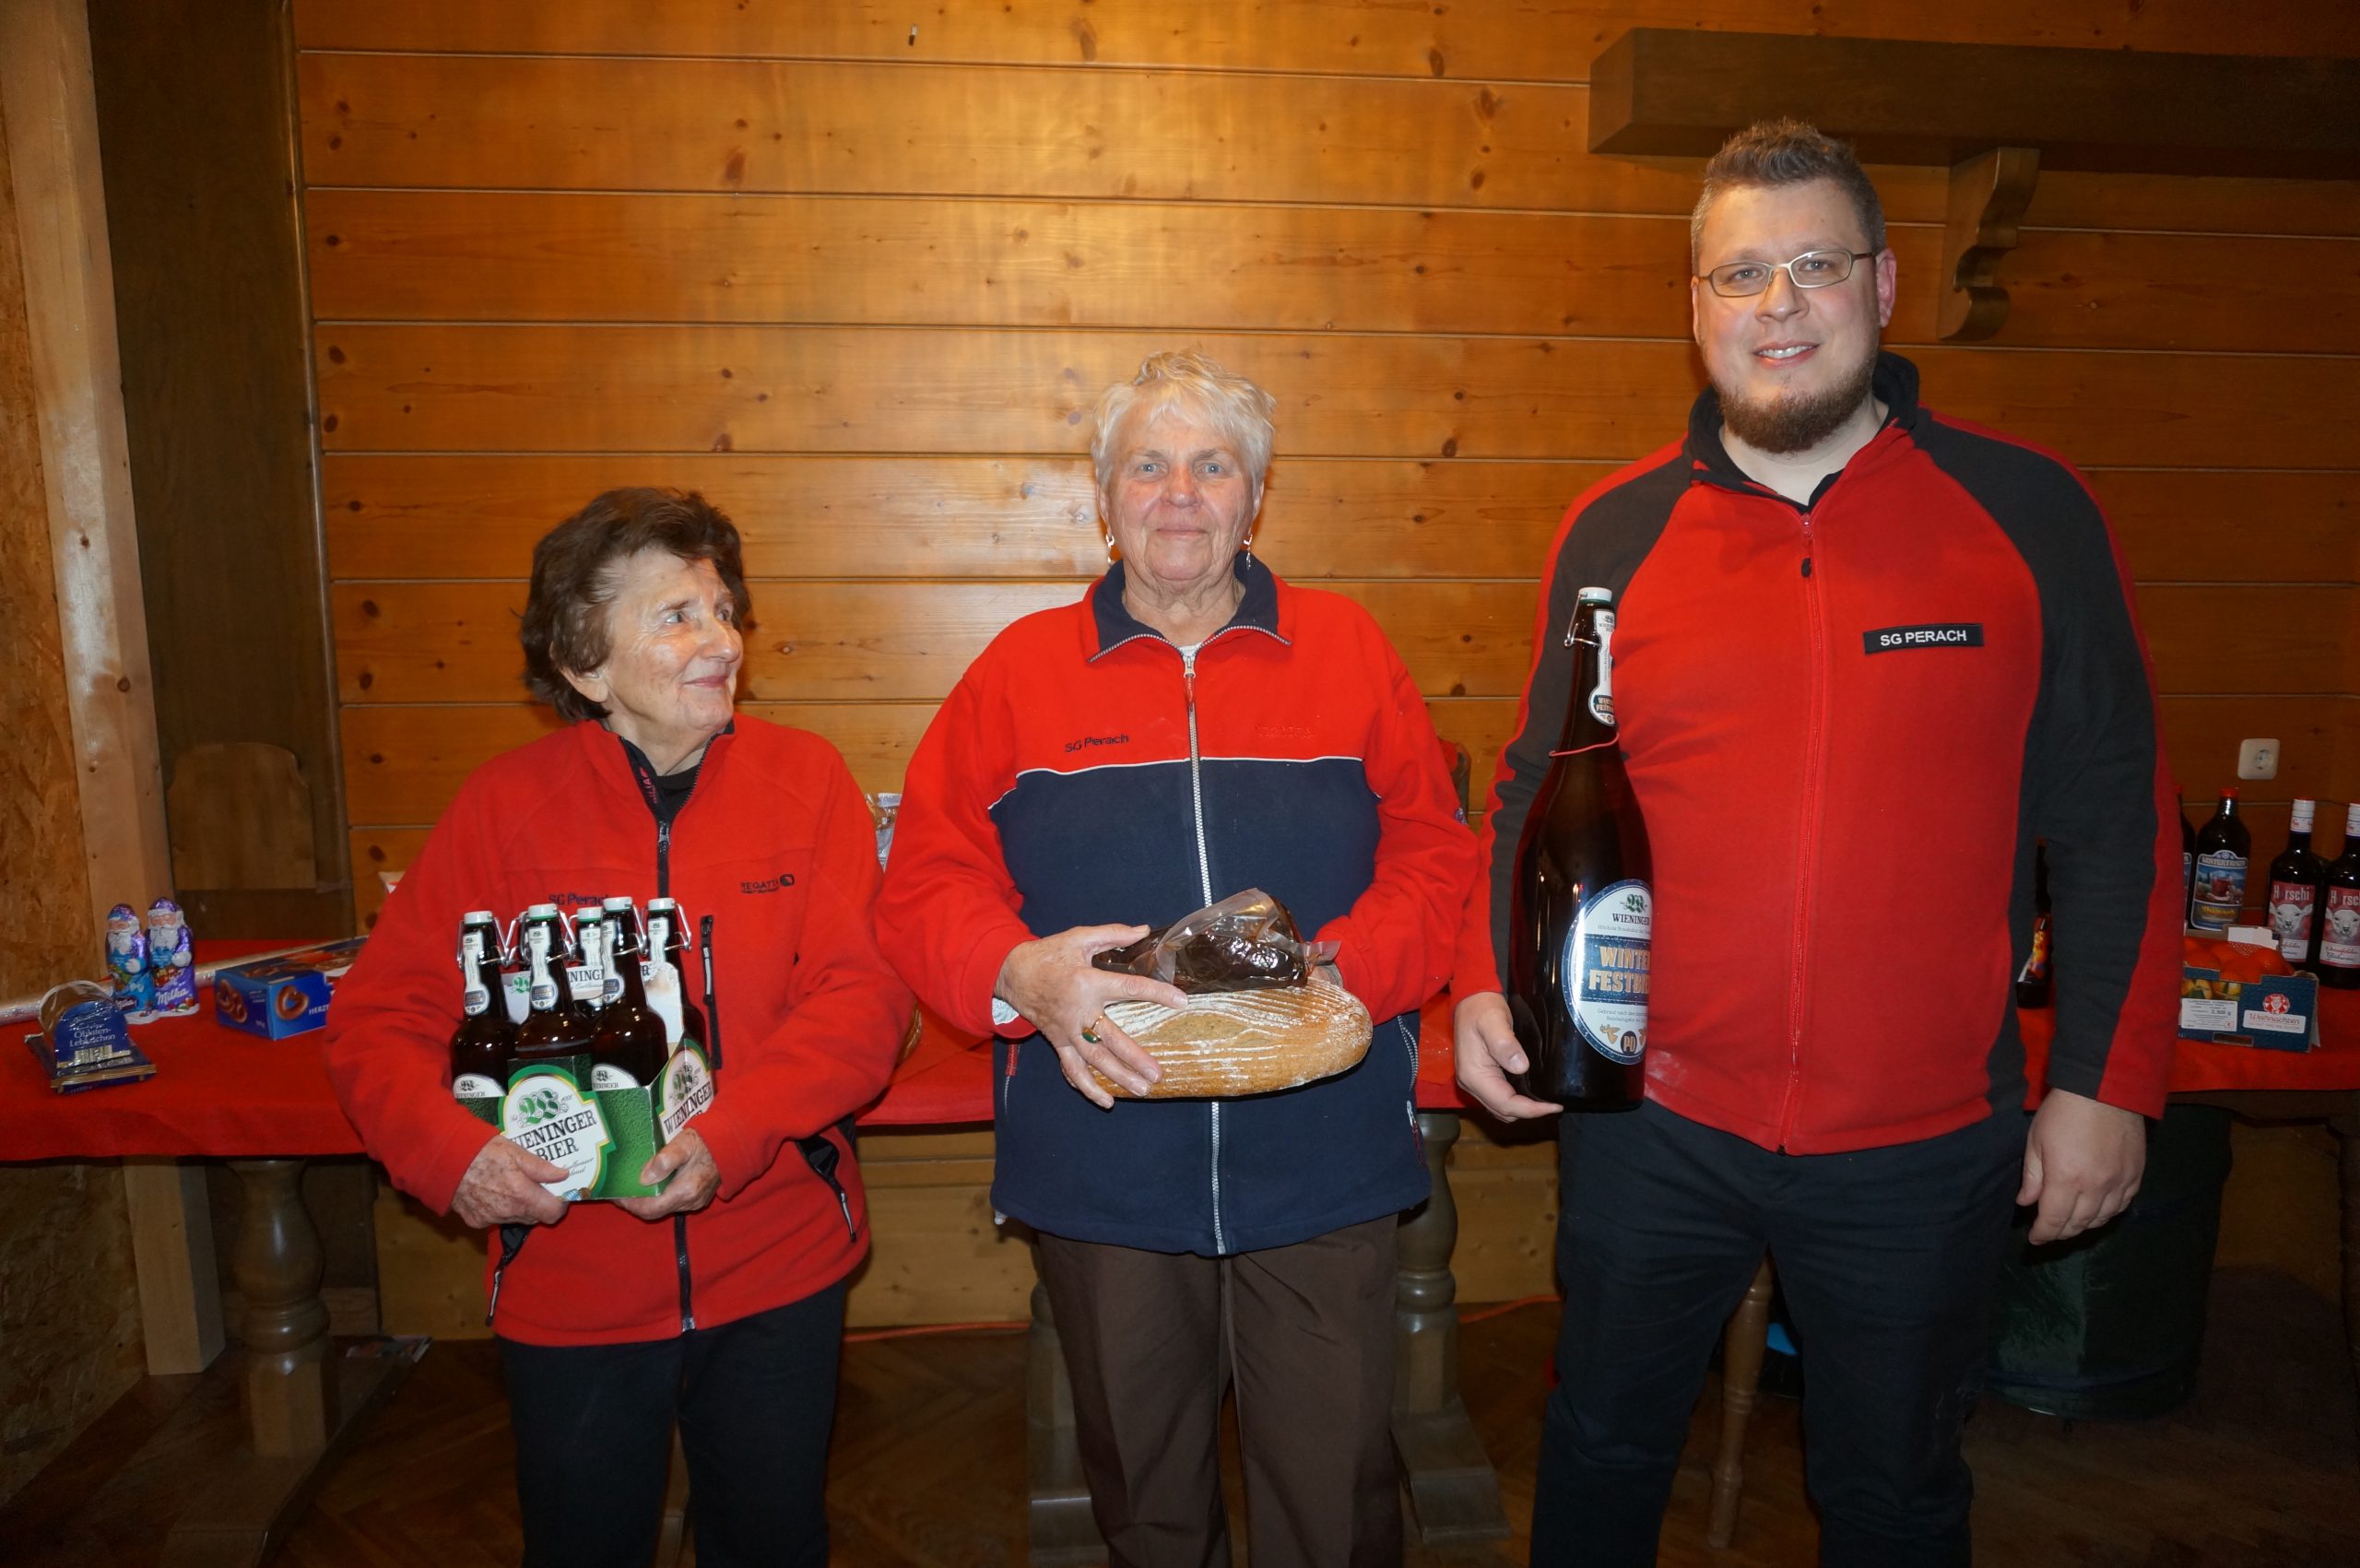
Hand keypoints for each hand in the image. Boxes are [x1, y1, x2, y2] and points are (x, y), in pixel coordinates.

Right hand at [451, 1133, 571, 1227]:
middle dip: (539, 1203)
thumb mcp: (515, 1152)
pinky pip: (496, 1219)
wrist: (445, 1162)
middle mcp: (507, 1212)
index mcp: (521, 1195)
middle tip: (535, 1185)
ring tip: (511, 1185)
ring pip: (516, 1219)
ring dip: (519, 1206)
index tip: (558, 1192)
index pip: (552, 1214)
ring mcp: (490, 1219)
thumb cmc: (482, 1152)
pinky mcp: (476, 1221)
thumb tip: (563, 1175)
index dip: (559, 1204)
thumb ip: (540, 1167)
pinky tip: (492, 1192)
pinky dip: (500, 1209)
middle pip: (535, 1217)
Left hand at [616, 1128, 719, 1220]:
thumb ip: (664, 1160)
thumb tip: (643, 1178)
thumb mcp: (683, 1144)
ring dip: (647, 1202)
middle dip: (636, 1205)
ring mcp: (695, 1202)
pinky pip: (673, 1205)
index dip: (631, 1204)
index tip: (617, 1195)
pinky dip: (659, 1199)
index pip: (650, 1208)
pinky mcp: (698, 1200)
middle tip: (621, 1192)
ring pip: (663, 1209)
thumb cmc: (704, 1142)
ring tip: (633, 1188)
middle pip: (654, 1212)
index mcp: (684, 1190)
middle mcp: (689, 1202)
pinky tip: (652, 1187)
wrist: (730, 1144)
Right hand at [997, 925, 1189, 1108]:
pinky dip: (1086, 1086)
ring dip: (1117, 1077)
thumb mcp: (1079, 937)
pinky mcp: (1058, 1041)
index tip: (1181, 1001)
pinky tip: (1105, 1101)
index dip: (1156, 993)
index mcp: (1087, 982)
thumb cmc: (1049, 954)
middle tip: (1157, 1074)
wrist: (1012, 973)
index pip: (1129, 988)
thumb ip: (1113, 934)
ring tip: (1141, 1090)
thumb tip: (1143, 930)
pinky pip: (1071, 1068)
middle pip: (1110, 1038)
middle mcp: (1078, 1011)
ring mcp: (1067, 1031)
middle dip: (1134, 1058)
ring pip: (1093, 1059)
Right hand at [1453, 991, 1563, 1120]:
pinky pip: (1499, 1098)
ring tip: (1544, 1101)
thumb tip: (1521, 1067)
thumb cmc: (1483, 1009)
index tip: (1554, 1106)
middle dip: (1529, 1112)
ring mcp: (1474, 1082)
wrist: (1471, 1000)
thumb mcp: (1494, 1021)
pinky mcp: (1480, 1078)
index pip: (1505, 1104)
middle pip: (1503, 1111)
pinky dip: (1515, 1101)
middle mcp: (1471, 1083)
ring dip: (1522, 1108)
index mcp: (1474, 1075)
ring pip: (1500, 1108)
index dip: (1531, 1110)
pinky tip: (1530, 1092)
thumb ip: (1505, 1044)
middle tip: (1553, 1104)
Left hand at [2018, 1088, 2145, 1243]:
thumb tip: (2026, 1203)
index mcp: (2066, 1180)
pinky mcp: (2135, 1175)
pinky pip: (2122, 1206)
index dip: (2043, 1234)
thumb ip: (2033, 1176)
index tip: (2034, 1239)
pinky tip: (2098, 1212)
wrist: (2105, 1090)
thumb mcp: (2036, 1140)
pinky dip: (2108, 1214)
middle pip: (2078, 1223)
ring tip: (2071, 1224)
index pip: (2054, 1220)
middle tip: (2050, 1231)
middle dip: (2061, 1232)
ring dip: (2084, 1226)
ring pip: (2102, 1218)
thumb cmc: (2063, 1112)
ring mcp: (2119, 1183)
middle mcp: (2095, 1188)